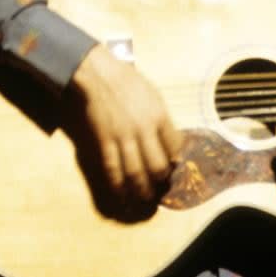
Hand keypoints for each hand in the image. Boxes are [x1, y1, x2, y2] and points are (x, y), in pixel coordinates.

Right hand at [66, 44, 183, 211]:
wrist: (99, 75)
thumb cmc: (129, 83)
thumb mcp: (155, 96)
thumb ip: (163, 120)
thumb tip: (171, 143)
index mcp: (160, 116)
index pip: (175, 147)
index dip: (176, 161)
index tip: (175, 168)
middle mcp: (144, 130)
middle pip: (157, 166)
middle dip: (160, 182)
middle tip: (161, 189)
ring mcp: (123, 137)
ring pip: (135, 173)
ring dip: (141, 191)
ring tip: (145, 201)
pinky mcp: (104, 142)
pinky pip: (112, 170)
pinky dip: (117, 186)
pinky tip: (121, 196)